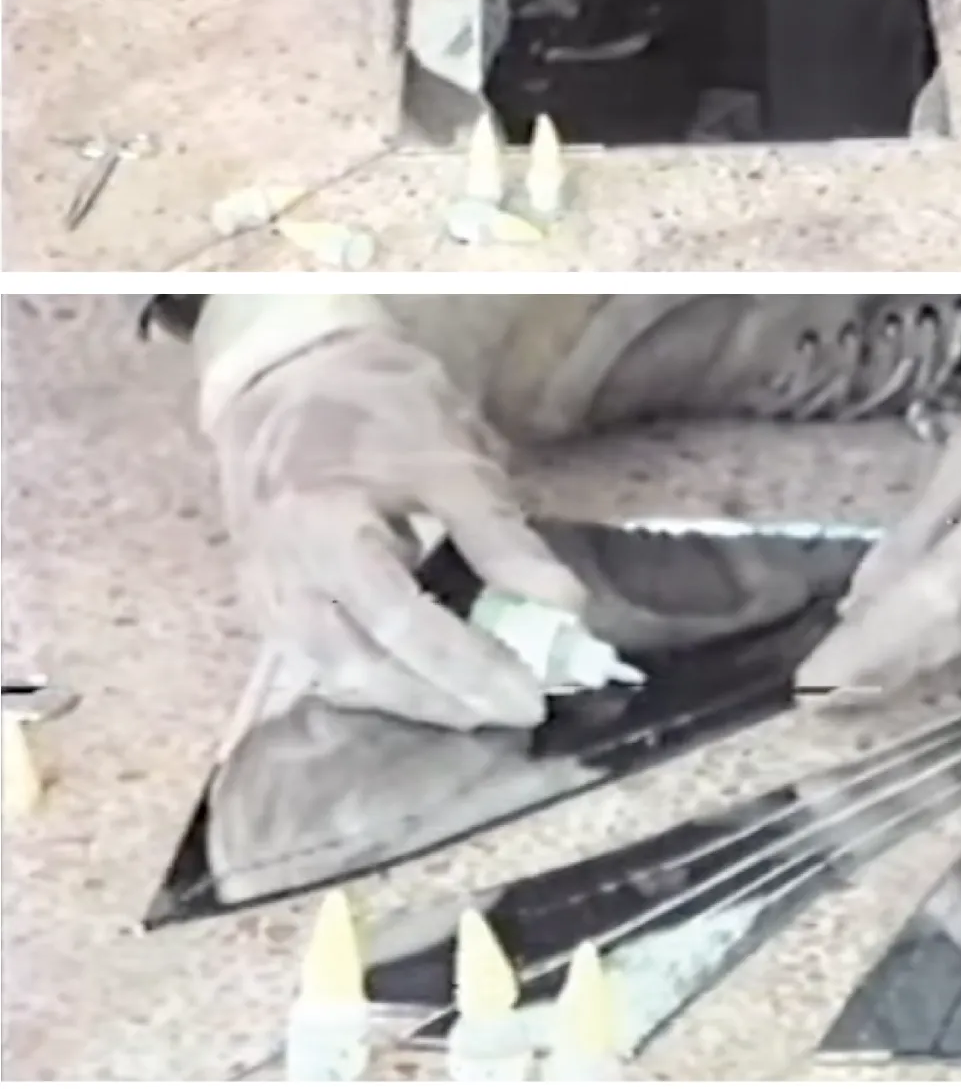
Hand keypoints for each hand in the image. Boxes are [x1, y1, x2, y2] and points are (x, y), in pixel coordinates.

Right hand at [207, 324, 586, 730]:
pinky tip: (430, 689)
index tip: (533, 697)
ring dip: (414, 703)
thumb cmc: (378, 406)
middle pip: (367, 670)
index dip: (472, 668)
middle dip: (447, 702)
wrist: (287, 376)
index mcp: (324, 534)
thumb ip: (502, 538)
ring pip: (341, 679)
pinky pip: (323, 665)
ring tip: (483, 709)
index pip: (405, 625)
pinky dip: (381, 683)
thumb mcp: (452, 459)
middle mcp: (283, 581)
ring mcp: (267, 597)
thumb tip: (565, 606)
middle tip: (519, 712)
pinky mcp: (268, 603)